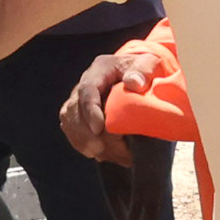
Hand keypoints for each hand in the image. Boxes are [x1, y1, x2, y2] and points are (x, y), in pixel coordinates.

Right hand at [59, 46, 135, 163]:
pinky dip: (82, 143)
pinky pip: (71, 129)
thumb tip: (133, 83)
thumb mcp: (149, 64)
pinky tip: (99, 154)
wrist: (139, 75)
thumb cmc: (145, 70)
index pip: (87, 89)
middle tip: (101, 150)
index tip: (99, 128)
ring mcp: (80, 98)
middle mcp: (85, 83)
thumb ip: (143, 71)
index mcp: (100, 69)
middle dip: (85, 132)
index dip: (90, 110)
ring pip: (69, 121)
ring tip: (103, 155)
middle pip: (74, 109)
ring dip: (83, 140)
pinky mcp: (80, 113)